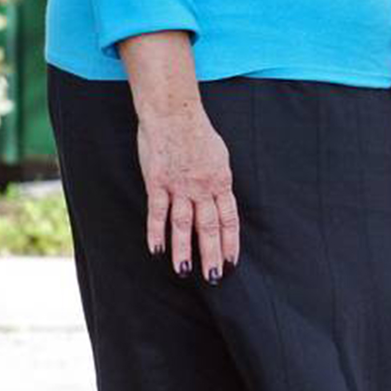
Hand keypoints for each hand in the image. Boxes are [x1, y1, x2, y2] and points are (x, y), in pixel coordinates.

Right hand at [135, 106, 239, 282]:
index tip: (232, 261)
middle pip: (209, 226)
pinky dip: (157, 232)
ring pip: (183, 224)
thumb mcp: (219, 155)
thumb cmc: (198, 133)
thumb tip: (222, 200)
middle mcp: (203, 186)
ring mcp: (180, 185)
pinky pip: (158, 212)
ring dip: (184, 249)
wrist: (175, 113)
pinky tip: (157, 250)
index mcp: (221, 180)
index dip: (231, 241)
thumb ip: (219, 180)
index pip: (229, 217)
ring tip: (185, 272)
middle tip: (214, 277)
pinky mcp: (158, 182)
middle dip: (212, 253)